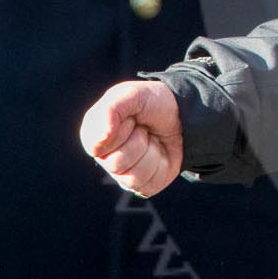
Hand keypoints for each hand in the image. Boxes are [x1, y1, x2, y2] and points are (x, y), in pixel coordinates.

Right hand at [80, 80, 183, 198]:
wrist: (182, 113)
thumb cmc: (151, 103)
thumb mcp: (131, 94)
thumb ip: (109, 110)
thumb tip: (101, 140)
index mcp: (95, 136)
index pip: (96, 146)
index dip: (120, 131)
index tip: (131, 119)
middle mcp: (105, 158)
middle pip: (115, 164)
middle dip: (138, 140)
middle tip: (143, 128)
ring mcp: (123, 174)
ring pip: (132, 176)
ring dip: (151, 152)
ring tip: (152, 138)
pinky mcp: (143, 184)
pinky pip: (147, 184)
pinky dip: (160, 165)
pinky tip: (160, 152)